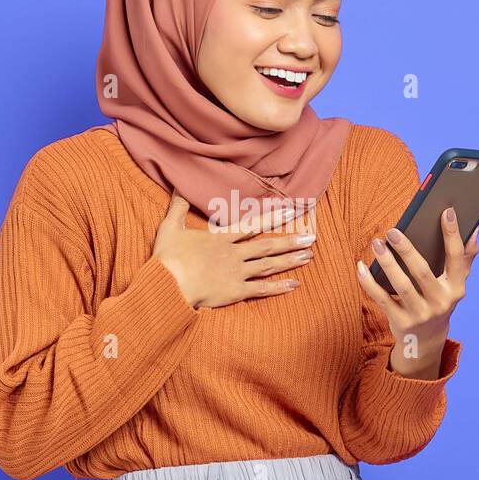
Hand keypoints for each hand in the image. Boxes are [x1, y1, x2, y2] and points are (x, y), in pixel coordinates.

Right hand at [153, 191, 316, 308]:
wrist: (166, 285)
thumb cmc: (167, 258)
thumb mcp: (170, 228)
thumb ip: (178, 207)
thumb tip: (179, 187)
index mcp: (221, 238)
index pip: (252, 224)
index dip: (273, 216)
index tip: (292, 210)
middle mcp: (233, 254)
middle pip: (268, 245)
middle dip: (291, 240)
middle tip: (312, 237)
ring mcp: (236, 273)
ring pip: (269, 265)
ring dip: (290, 260)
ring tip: (309, 256)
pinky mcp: (235, 292)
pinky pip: (261, 290)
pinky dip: (279, 287)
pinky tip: (295, 284)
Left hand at [354, 206, 478, 378]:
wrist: (425, 341)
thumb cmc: (438, 301)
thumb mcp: (454, 284)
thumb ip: (465, 258)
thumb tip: (475, 230)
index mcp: (456, 288)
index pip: (456, 258)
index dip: (452, 234)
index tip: (446, 211)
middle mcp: (441, 303)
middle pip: (422, 272)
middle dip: (407, 250)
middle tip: (392, 230)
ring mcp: (420, 314)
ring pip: (401, 285)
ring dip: (387, 262)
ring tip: (377, 243)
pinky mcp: (400, 322)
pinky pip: (381, 299)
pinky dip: (369, 282)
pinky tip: (361, 266)